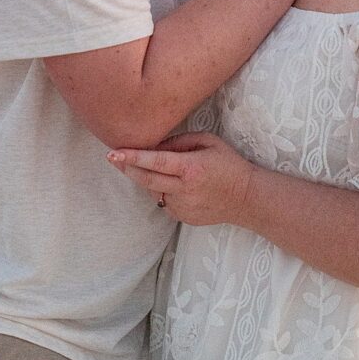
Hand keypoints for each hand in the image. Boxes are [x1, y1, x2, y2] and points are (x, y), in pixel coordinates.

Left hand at [106, 132, 255, 226]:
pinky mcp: (182, 218)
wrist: (247, 198)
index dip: (133, 157)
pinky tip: (177, 186)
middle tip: (112, 158)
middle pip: (146, 180)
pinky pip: (164, 202)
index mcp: (191, 168)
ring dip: (148, 180)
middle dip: (127, 168)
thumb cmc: (229, 165)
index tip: (113, 153)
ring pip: (153, 191)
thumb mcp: (209, 142)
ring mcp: (182, 207)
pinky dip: (163, 192)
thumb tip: (155, 145)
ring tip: (160, 169)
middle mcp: (184, 190)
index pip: (156, 161)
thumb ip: (180, 141)